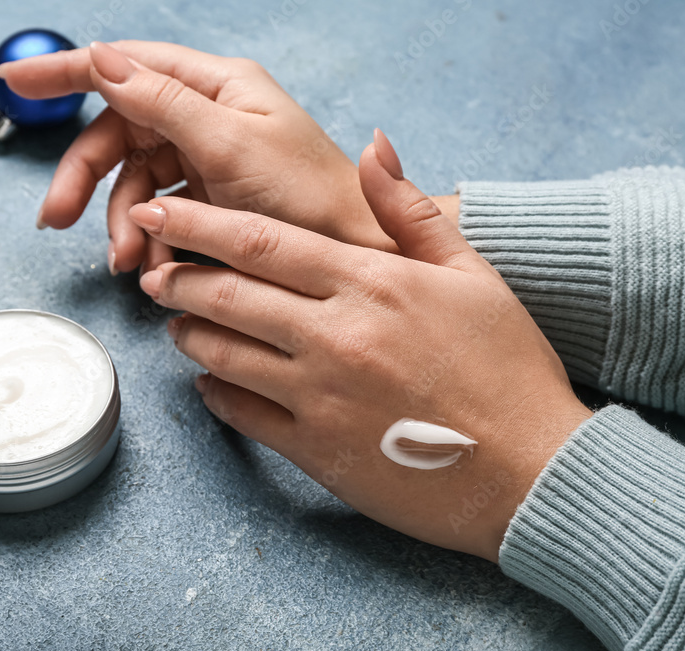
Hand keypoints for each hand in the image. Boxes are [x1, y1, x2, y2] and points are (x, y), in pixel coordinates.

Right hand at [0, 40, 394, 272]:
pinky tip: (152, 267)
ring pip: (136, 181)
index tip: (13, 81)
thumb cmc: (309, 195)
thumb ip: (162, 101)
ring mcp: (208, 158)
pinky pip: (160, 211)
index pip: (126, 66)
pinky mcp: (211, 198)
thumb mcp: (230, 144)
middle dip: (87, 178)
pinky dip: (149, 239)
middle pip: (120, 133)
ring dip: (122, 222)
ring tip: (126, 262)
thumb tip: (101, 57)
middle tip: (56, 218)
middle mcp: (208, 115)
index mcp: (216, 85)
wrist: (354, 256)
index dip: (66, 72)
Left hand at [127, 130, 591, 560]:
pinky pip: (242, 416)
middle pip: (228, 295)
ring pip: (223, 354)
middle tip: (151, 269)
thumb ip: (410, 210)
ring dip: (189, 333)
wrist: (533, 471)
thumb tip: (373, 145)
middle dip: (176, 278)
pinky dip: (215, 395)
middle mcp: (335, 336)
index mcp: (371, 284)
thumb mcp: (474, 274)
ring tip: (176, 322)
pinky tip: (209, 384)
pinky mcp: (315, 451)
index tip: (159, 212)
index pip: (261, 241)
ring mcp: (320, 397)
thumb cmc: (509, 367)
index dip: (198, 223)